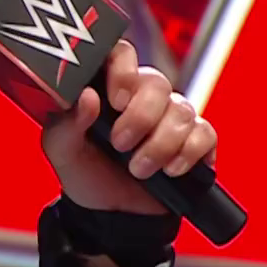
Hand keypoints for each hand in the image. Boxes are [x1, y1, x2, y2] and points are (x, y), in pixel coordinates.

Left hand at [38, 40, 216, 214]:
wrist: (110, 214)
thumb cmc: (85, 171)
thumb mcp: (61, 150)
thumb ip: (66, 122)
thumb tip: (87, 96)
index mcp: (109, 86)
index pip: (122, 53)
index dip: (123, 70)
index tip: (116, 100)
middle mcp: (143, 94)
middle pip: (157, 83)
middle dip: (140, 118)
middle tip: (120, 145)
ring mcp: (172, 115)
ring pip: (182, 111)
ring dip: (160, 145)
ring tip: (138, 170)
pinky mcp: (196, 140)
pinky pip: (205, 134)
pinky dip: (189, 154)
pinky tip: (170, 171)